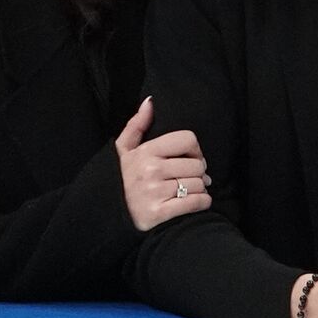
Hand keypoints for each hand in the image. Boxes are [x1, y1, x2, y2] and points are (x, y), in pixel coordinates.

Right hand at [114, 97, 211, 230]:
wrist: (115, 215)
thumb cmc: (125, 179)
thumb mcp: (125, 150)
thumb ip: (137, 124)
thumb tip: (150, 101)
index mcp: (145, 151)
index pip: (188, 139)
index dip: (195, 149)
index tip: (190, 157)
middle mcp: (150, 170)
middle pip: (197, 164)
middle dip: (199, 172)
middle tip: (191, 177)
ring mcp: (154, 192)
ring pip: (199, 184)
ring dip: (201, 188)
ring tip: (191, 190)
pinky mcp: (160, 213)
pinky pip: (197, 202)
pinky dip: (202, 202)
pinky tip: (196, 201)